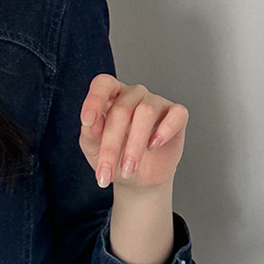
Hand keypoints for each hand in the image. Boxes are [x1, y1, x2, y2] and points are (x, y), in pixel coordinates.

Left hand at [78, 74, 187, 190]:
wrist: (137, 179)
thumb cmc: (114, 158)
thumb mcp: (93, 149)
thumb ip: (89, 134)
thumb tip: (91, 122)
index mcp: (110, 98)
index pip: (103, 84)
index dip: (94, 99)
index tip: (87, 121)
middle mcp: (133, 95)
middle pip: (122, 109)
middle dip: (111, 146)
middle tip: (106, 172)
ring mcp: (155, 102)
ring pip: (146, 112)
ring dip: (134, 146)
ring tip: (128, 170)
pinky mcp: (176, 114)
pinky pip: (176, 115)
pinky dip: (165, 131)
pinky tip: (153, 146)